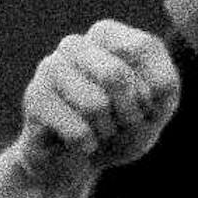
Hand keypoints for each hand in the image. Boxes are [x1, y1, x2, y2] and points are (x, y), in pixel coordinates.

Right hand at [13, 18, 181, 183]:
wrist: (79, 162)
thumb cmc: (124, 127)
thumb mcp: (159, 106)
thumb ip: (163, 86)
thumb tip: (134, 76)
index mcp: (107, 34)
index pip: (143, 48)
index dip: (153, 86)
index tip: (146, 102)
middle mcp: (75, 44)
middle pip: (116, 75)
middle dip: (129, 112)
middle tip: (122, 122)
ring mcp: (49, 69)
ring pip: (96, 104)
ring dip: (108, 130)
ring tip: (99, 131)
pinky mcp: (35, 99)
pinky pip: (78, 131)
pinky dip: (89, 145)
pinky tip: (81, 142)